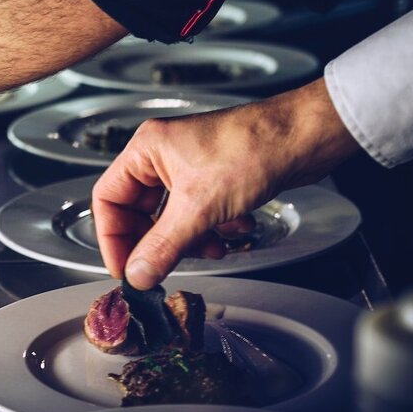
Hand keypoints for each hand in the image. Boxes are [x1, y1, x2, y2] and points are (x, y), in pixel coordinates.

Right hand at [91, 78, 358, 288]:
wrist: (304, 137)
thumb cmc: (253, 148)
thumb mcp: (199, 207)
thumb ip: (163, 246)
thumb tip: (137, 274)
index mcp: (146, 150)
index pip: (108, 198)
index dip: (112, 237)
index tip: (125, 269)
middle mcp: (163, 156)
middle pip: (140, 212)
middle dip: (158, 242)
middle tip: (165, 268)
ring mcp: (190, 167)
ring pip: (172, 218)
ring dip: (190, 240)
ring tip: (212, 247)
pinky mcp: (215, 179)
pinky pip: (198, 215)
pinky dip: (213, 230)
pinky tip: (234, 231)